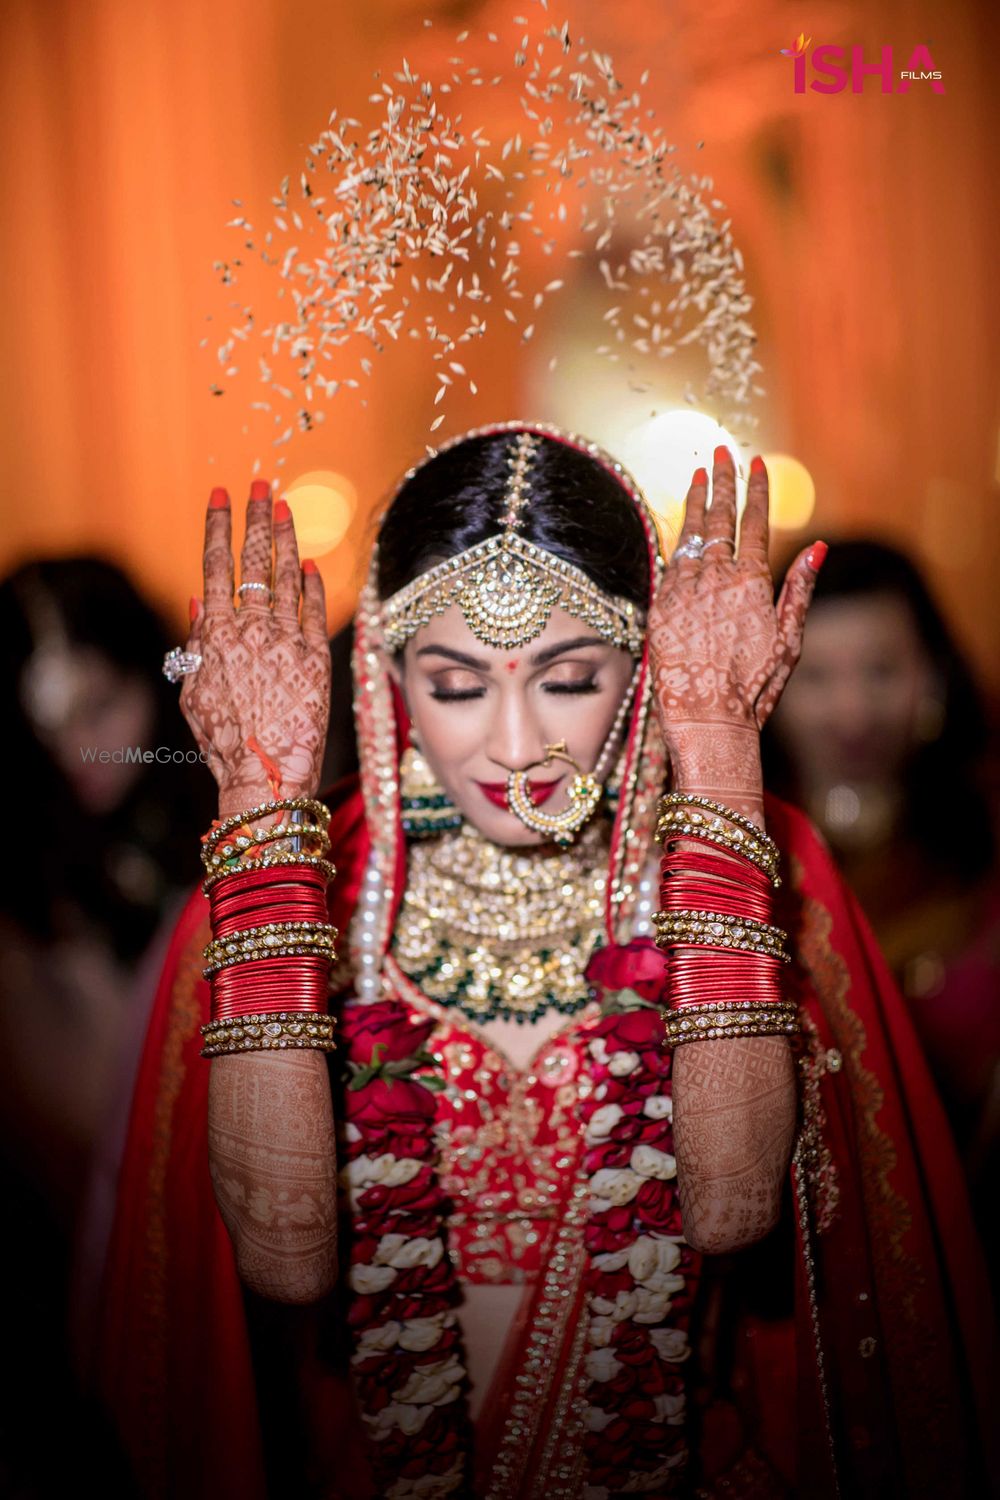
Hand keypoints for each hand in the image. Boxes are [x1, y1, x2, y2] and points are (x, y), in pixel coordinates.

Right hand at [180, 482, 330, 819]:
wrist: (264, 775)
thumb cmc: (224, 741)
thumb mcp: (193, 691)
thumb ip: (195, 642)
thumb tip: (197, 599)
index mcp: (215, 634)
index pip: (216, 565)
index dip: (218, 526)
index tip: (221, 494)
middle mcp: (251, 630)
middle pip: (255, 560)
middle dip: (257, 516)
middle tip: (261, 482)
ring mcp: (286, 642)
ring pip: (288, 577)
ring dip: (287, 538)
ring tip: (286, 507)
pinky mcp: (316, 659)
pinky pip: (315, 610)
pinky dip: (313, 584)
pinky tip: (311, 563)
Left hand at [649, 448, 822, 742]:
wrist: (707, 718)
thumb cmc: (753, 688)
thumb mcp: (789, 640)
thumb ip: (799, 589)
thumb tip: (818, 547)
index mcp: (752, 582)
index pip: (755, 523)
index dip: (756, 491)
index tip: (756, 464)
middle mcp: (716, 579)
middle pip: (719, 518)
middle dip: (721, 481)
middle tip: (720, 452)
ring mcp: (684, 590)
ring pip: (690, 535)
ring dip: (696, 502)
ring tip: (698, 475)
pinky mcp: (660, 607)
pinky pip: (669, 562)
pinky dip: (676, 537)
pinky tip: (680, 524)